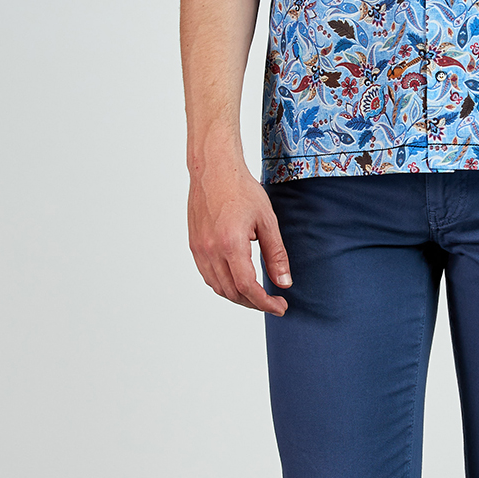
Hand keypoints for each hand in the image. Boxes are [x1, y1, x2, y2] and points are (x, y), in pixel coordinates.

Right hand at [188, 153, 291, 315]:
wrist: (214, 171)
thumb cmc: (241, 190)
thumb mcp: (267, 221)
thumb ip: (276, 255)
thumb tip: (284, 283)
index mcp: (231, 244)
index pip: (248, 288)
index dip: (266, 303)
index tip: (280, 307)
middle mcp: (211, 251)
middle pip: (232, 293)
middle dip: (255, 303)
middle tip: (274, 302)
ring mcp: (199, 249)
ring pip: (218, 288)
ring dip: (239, 297)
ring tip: (258, 295)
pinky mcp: (194, 246)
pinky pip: (208, 276)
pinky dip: (224, 286)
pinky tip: (238, 282)